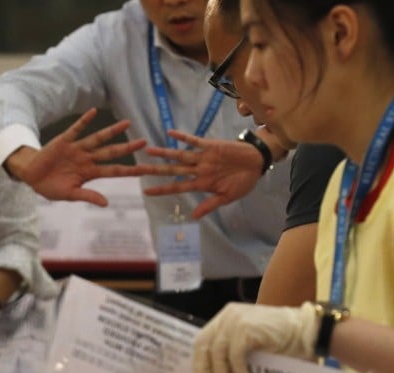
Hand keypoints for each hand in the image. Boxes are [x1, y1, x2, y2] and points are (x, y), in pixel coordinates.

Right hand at [8, 108, 147, 205]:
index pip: (113, 171)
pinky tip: (93, 112)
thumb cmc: (50, 186)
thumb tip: (106, 204)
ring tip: (127, 123)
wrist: (31, 176)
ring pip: (97, 139)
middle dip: (127, 148)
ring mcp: (76, 149)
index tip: (144, 170)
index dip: (129, 170)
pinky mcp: (64, 141)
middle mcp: (86, 159)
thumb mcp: (69, 195)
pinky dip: (84, 121)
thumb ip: (88, 196)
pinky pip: (76, 129)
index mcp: (89, 173)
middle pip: (110, 152)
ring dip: (112, 131)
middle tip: (144, 142)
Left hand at [142, 132, 263, 218]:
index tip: (146, 192)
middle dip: (155, 171)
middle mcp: (198, 170)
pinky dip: (183, 137)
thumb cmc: (243, 182)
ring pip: (179, 156)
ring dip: (164, 153)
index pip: (177, 187)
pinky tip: (170, 134)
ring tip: (148, 150)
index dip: (162, 189)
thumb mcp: (228, 197)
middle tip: (137, 169)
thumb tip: (194, 217)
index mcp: (201, 184)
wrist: (257, 162)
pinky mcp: (210, 146)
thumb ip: (210, 205)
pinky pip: (194, 141)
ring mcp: (203, 158)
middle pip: (172, 171)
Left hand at [193, 302, 317, 372]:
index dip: (199, 361)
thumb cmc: (281, 341)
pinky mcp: (246, 328)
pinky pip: (234, 354)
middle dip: (204, 368)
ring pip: (218, 351)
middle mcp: (228, 315)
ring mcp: (236, 320)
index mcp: (226, 317)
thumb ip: (233, 351)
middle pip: (205, 344)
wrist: (307, 331)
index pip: (203, 339)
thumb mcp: (251, 345)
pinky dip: (238, 370)